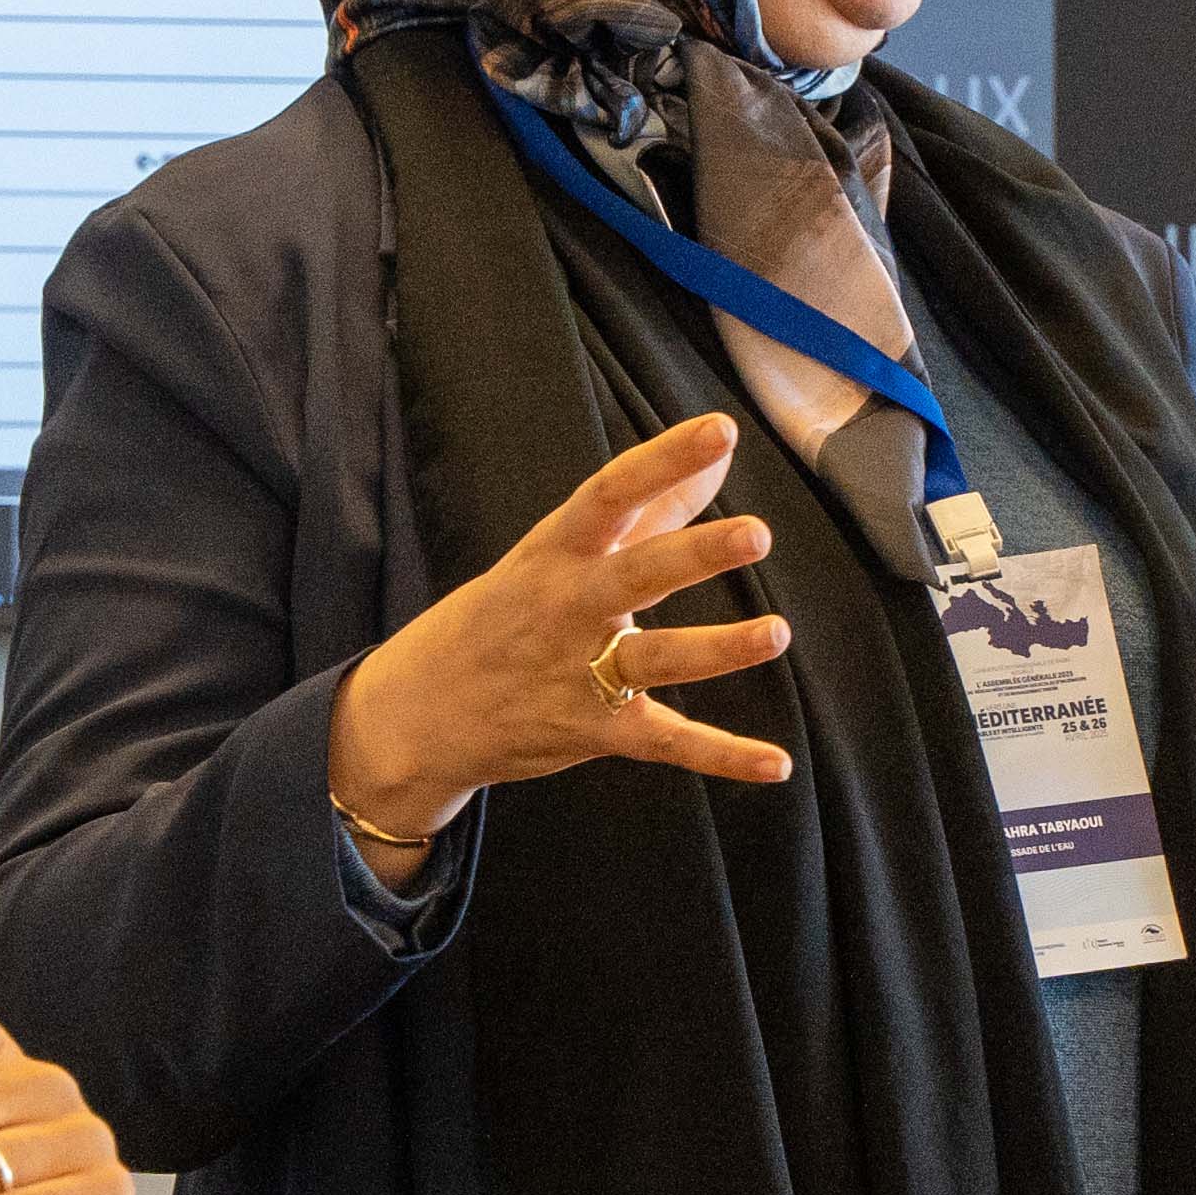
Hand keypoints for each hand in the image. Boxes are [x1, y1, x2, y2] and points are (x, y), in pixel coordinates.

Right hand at [325, 414, 799, 846]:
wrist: (419, 713)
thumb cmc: (506, 615)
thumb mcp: (559, 551)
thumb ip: (652, 504)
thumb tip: (722, 451)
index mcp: (557, 551)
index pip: (612, 493)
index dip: (664, 460)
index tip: (720, 430)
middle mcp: (568, 607)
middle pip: (636, 574)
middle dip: (693, 554)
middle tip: (756, 534)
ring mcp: (579, 673)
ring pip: (654, 660)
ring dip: (716, 650)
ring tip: (776, 633)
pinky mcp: (594, 732)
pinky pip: (665, 742)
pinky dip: (721, 756)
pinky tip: (776, 764)